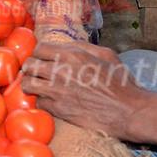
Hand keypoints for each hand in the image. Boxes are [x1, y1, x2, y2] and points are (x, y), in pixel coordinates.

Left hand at [17, 41, 146, 139]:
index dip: (40, 53)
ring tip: (39, 86)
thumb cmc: (121, 82)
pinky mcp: (58, 109)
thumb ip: (83, 46)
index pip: (39, 48)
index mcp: (72, 55)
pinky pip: (39, 101)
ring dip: (31, 84)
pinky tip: (51, 100)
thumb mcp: (107, 55)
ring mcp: (57, 91)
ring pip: (27, 84)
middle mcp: (61, 71)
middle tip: (38, 72)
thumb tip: (65, 45)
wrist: (128, 111)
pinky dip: (42, 101)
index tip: (44, 59)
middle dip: (32, 68)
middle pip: (29, 65)